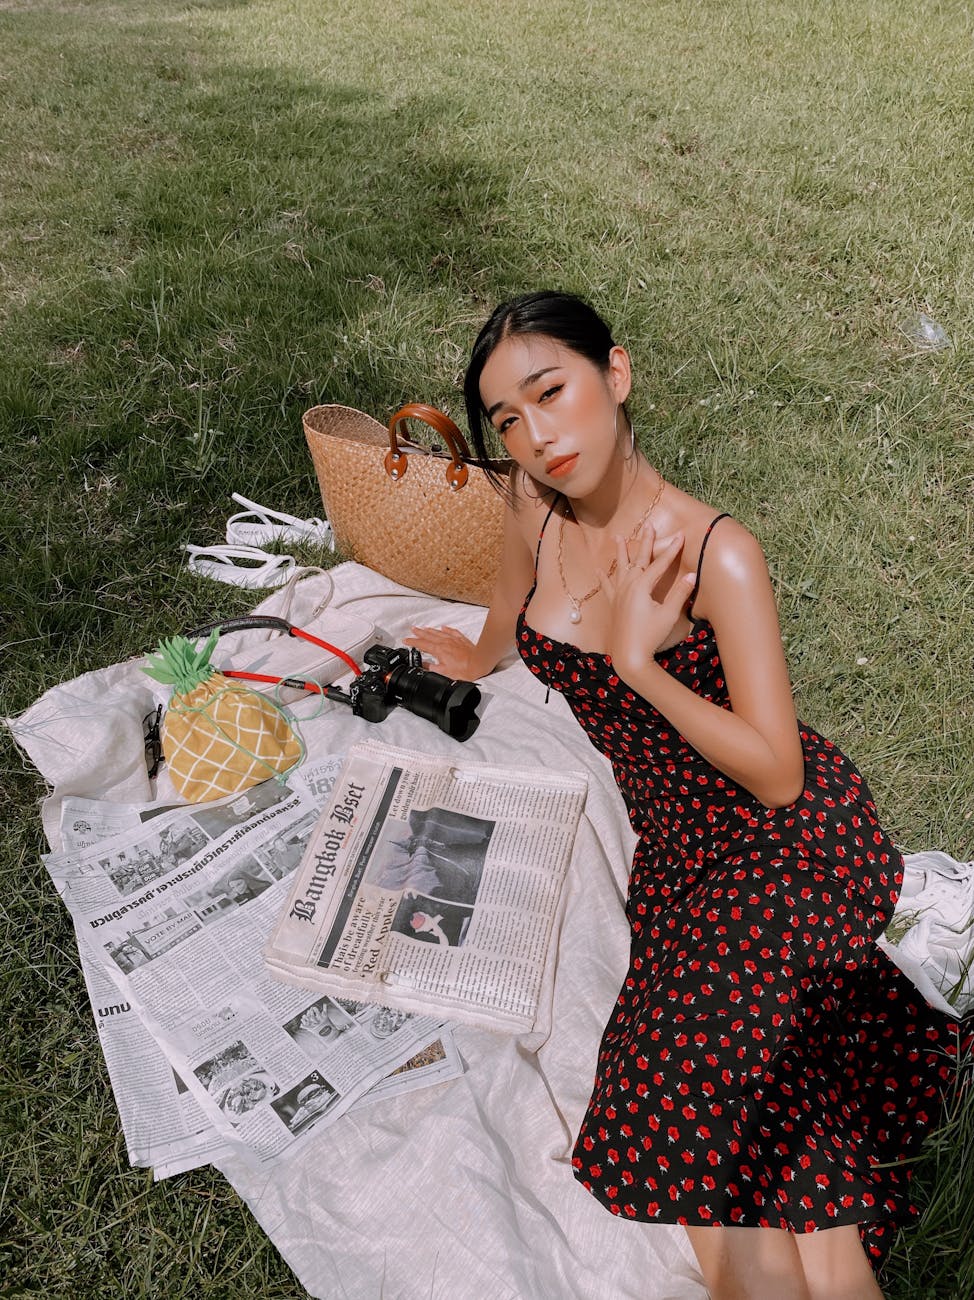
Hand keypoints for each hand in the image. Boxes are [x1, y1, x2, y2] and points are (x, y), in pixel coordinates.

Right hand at [403, 625, 482, 680]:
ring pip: (439, 632)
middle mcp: (445, 642)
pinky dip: (446, 629)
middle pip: (429, 636)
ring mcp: (453, 640)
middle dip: (419, 633)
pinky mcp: (462, 640)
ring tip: (424, 628)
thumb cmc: (464, 670)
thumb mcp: (443, 673)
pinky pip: (452, 632)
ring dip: (430, 630)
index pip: (422, 645)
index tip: (406, 640)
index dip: (413, 642)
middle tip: (412, 629)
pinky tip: (444, 627)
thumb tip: (424, 665)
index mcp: (438, 650)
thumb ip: (431, 667)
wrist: (479, 663)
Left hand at [596, 522, 692, 678]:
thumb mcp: (669, 615)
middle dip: (645, 542)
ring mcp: (618, 595)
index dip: (671, 550)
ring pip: (620, 568)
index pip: (659, 564)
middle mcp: (627, 586)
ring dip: (621, 552)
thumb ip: (679, 593)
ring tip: (619, 537)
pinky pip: (607, 586)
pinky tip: (598, 569)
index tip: (680, 536)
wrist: (629, 656)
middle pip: (638, 559)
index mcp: (641, 586)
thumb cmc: (650, 636)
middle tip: (648, 525)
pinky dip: (603, 577)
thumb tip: (692, 575)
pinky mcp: (613, 605)